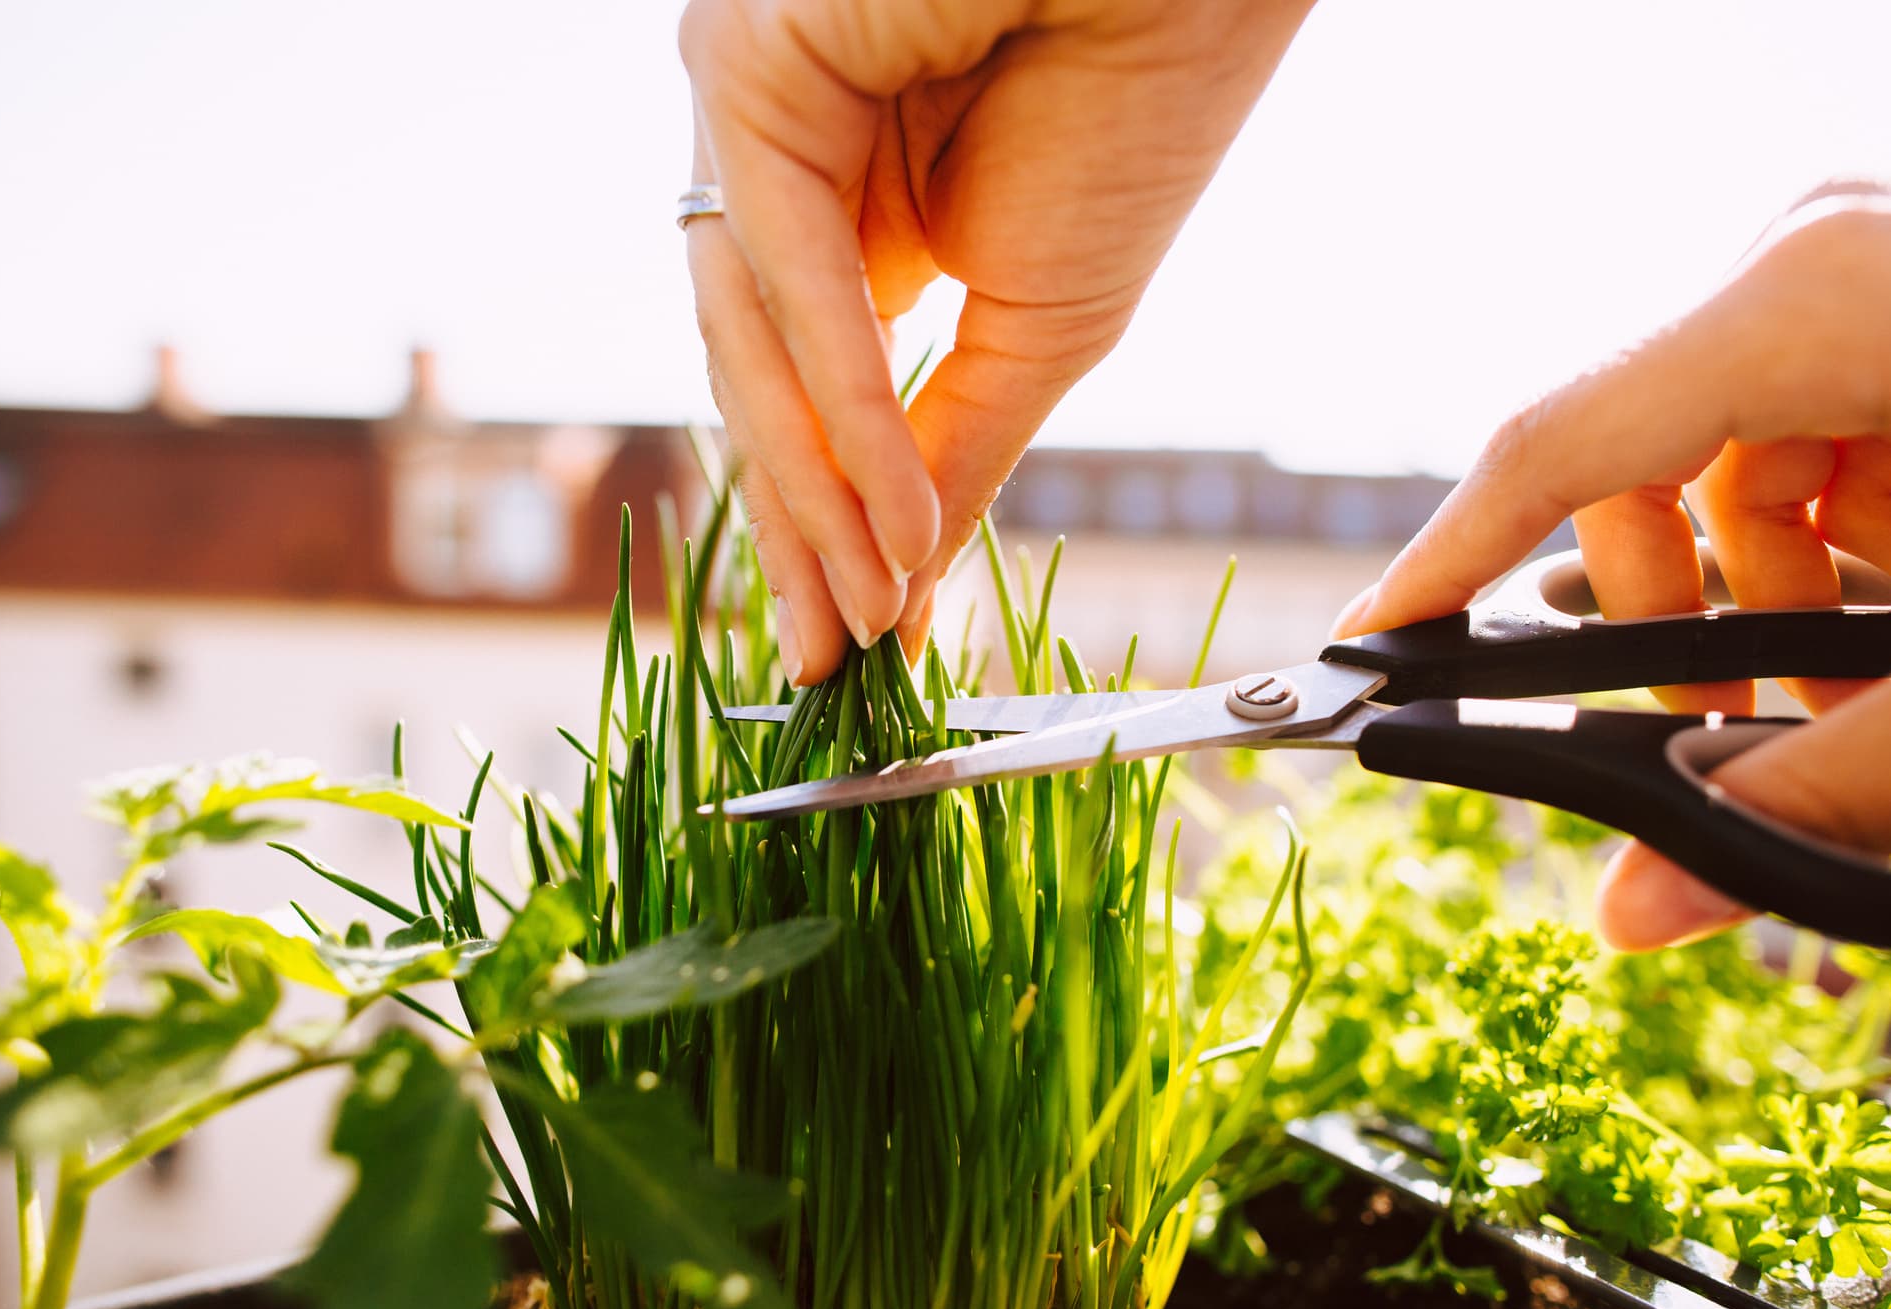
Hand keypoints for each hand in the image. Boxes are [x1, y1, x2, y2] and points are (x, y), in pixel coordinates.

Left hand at [681, 0, 1311, 682]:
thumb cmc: (1142, 111)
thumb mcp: (1044, 327)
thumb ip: (955, 447)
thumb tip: (904, 581)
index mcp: (849, 211)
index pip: (805, 392)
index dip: (828, 524)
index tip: (849, 644)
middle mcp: (783, 161)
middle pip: (760, 379)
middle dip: (801, 532)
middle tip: (827, 660)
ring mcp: (754, 112)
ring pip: (756, 338)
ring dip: (819, 492)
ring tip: (869, 608)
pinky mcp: (748, 66)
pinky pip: (787, 268)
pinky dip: (843, 401)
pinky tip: (892, 516)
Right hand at [1334, 177, 1890, 949]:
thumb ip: (1809, 804)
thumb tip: (1636, 910)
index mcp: (1819, 294)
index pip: (1552, 448)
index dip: (1442, 568)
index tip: (1367, 656)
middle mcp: (1832, 246)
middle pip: (1644, 460)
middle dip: (1684, 619)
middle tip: (1752, 734)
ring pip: (1737, 453)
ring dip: (1783, 589)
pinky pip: (1831, 425)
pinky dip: (1859, 533)